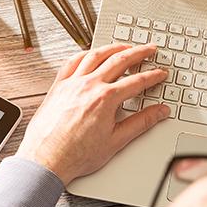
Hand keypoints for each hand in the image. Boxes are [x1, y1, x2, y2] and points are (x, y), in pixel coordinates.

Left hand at [16, 43, 169, 184]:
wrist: (46, 160)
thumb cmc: (76, 154)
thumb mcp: (116, 141)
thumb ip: (141, 123)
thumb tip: (159, 112)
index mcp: (106, 99)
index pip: (137, 81)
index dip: (153, 76)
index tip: (160, 73)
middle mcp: (89, 85)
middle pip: (120, 60)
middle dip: (139, 53)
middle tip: (149, 49)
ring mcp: (72, 83)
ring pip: (96, 55)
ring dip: (114, 48)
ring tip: (125, 47)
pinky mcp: (58, 86)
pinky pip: (73, 61)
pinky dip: (86, 54)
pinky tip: (92, 53)